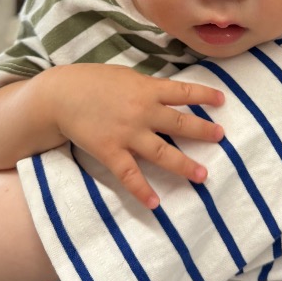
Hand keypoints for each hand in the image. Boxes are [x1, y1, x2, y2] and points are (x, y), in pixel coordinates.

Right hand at [51, 64, 225, 208]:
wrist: (59, 95)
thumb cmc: (91, 82)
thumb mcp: (124, 76)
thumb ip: (145, 87)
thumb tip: (165, 93)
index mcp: (146, 89)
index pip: (183, 91)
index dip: (204, 95)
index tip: (222, 101)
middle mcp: (142, 111)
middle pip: (180, 123)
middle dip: (203, 131)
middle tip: (221, 137)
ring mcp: (127, 133)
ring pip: (162, 152)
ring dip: (184, 165)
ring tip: (202, 175)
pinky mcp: (110, 151)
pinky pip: (130, 175)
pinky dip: (142, 190)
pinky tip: (155, 204)